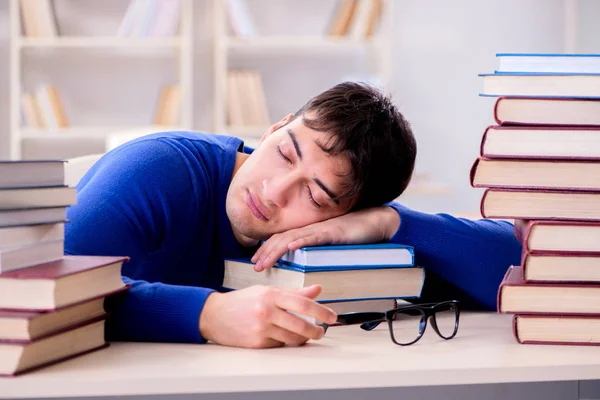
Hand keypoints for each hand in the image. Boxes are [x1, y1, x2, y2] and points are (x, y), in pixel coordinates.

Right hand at [199, 284, 336, 348]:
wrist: (214, 315)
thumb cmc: (242, 301)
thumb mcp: (267, 291)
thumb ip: (293, 292)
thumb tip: (317, 290)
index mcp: (271, 295)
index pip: (302, 302)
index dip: (320, 310)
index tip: (331, 316)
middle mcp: (266, 311)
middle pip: (300, 324)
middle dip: (316, 330)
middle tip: (321, 331)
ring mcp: (261, 328)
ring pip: (292, 338)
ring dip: (302, 338)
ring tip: (306, 335)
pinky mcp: (257, 343)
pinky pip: (279, 345)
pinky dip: (284, 342)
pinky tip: (282, 337)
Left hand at [252, 206, 399, 270]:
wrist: (374, 222)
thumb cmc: (355, 234)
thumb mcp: (331, 244)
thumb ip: (317, 250)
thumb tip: (305, 263)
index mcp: (309, 232)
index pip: (283, 239)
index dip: (267, 248)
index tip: (256, 260)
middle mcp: (311, 229)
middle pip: (282, 239)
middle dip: (266, 252)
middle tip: (254, 265)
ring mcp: (320, 230)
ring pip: (292, 239)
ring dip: (275, 250)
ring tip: (264, 261)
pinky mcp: (332, 232)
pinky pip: (313, 237)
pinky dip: (300, 242)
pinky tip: (290, 248)